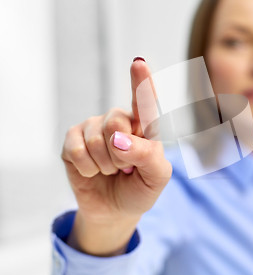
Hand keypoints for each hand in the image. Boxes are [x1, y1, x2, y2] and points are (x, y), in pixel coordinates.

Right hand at [61, 58, 171, 255]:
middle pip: (116, 121)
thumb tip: (119, 139)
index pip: (144, 102)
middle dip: (122, 154)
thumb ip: (147, 156)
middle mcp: (120, 121)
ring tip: (111, 170)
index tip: (138, 63)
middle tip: (126, 167)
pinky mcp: (73, 140)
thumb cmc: (140, 189)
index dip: (141, 83)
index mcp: (145, 127)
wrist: (114, 210)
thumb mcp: (156, 177)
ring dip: (105, 164)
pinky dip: (87, 168)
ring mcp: (94, 128)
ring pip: (97, 139)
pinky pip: (76, 150)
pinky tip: (92, 171)